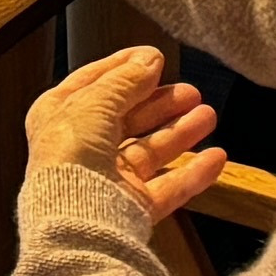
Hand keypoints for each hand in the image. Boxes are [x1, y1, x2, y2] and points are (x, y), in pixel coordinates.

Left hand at [30, 41, 228, 225]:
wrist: (75, 218)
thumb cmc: (71, 154)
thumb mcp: (94, 102)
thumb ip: (124, 80)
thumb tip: (149, 59)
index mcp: (59, 116)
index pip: (94, 84)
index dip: (123, 68)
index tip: (153, 56)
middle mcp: (82, 147)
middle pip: (127, 118)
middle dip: (160, 102)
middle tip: (191, 91)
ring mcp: (109, 179)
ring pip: (151, 150)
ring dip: (180, 132)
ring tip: (208, 114)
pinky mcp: (131, 208)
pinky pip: (168, 187)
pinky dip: (193, 173)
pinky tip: (217, 157)